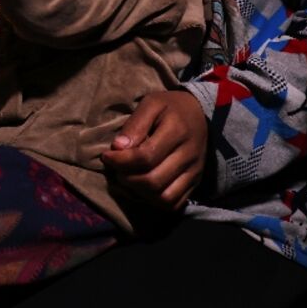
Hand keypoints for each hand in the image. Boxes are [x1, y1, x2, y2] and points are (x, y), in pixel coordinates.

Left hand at [100, 90, 207, 210]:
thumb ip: (134, 125)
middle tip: (117, 168)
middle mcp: (189, 154)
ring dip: (139, 193)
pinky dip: (154, 201)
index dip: (120, 161)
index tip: (107, 156)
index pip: (145, 157)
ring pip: (164, 198)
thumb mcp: (151, 104)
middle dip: (127, 178)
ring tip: (129, 178)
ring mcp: (195, 171)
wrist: (200, 113)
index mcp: (177, 131)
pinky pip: (174, 203)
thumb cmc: (170, 107)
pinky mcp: (196, 182)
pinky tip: (143, 188)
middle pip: (153, 181)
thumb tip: (118, 148)